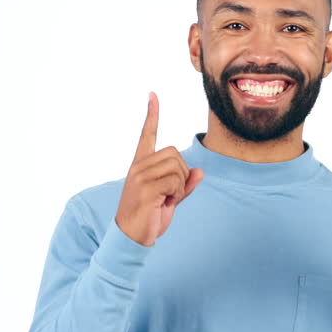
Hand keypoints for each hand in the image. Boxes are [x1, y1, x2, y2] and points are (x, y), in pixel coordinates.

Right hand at [114, 92, 204, 246]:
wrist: (131, 237)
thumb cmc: (149, 218)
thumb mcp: (170, 200)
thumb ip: (184, 185)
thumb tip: (200, 172)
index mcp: (141, 165)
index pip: (147, 134)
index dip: (152, 114)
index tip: (153, 95)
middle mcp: (139, 166)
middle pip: (174, 153)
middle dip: (181, 174)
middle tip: (169, 193)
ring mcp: (140, 175)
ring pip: (177, 167)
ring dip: (179, 186)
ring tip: (165, 199)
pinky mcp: (145, 187)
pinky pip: (175, 181)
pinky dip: (177, 193)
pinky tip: (164, 203)